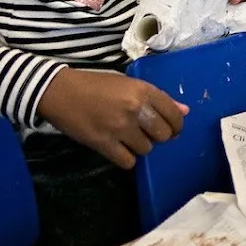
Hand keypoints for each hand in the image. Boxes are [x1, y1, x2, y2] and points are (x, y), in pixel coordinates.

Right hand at [37, 68, 187, 169]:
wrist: (60, 92)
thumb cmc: (96, 84)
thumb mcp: (129, 84)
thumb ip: (158, 98)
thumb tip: (184, 111)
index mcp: (143, 91)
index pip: (174, 114)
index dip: (177, 124)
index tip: (173, 128)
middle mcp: (135, 109)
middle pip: (163, 134)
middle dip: (160, 136)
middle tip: (151, 134)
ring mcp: (119, 128)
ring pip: (146, 149)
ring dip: (142, 146)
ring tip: (131, 138)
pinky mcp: (103, 143)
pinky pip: (127, 161)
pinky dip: (127, 158)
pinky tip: (121, 150)